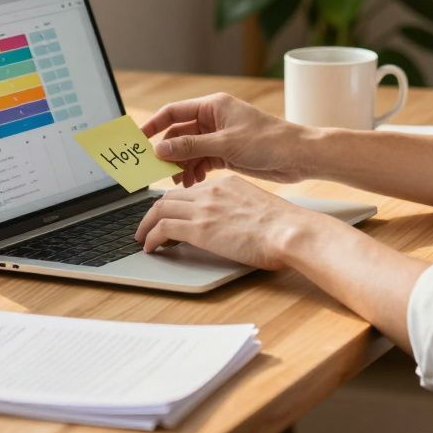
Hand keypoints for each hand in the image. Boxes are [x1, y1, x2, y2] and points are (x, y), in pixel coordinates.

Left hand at [133, 176, 327, 269]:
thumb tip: (234, 225)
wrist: (290, 231)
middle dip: (154, 212)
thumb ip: (239, 209)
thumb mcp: (257, 207)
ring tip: (143, 238)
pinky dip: (151, 238)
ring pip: (160, 210)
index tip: (169, 213)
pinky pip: (162, 229)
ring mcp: (203, 209)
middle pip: (170, 197)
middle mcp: (210, 192)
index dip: (175, 202)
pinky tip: (151, 248)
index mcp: (226, 184)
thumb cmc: (284, 226)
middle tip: (148, 225)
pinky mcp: (199, 228)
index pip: (190, 190)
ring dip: (147, 225)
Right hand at [140, 93, 310, 186]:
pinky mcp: (227, 154)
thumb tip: (160, 149)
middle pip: (179, 134)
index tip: (138, 140)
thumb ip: (190, 147)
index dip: (153, 125)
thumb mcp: (225, 144)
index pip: (173, 112)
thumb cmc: (269, 141)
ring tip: (177, 181)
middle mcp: (214, 119)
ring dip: (181, 165)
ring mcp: (220, 137)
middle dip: (168, 152)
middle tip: (155, 169)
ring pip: (189, 151)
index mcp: (213, 106)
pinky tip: (193, 183)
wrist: (300, 157)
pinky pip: (202, 162)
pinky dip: (195, 172)